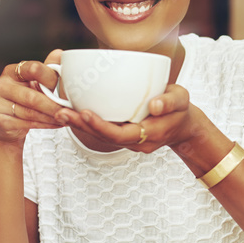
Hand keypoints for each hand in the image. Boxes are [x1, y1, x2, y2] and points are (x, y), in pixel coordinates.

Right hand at [0, 49, 81, 145]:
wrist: (7, 124)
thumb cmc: (25, 99)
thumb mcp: (36, 82)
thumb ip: (48, 69)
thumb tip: (60, 53)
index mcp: (11, 71)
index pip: (32, 69)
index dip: (51, 78)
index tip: (63, 88)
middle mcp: (0, 85)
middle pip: (31, 96)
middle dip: (53, 105)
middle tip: (69, 110)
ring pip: (30, 112)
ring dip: (51, 117)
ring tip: (66, 118)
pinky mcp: (0, 121)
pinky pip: (27, 124)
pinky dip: (45, 125)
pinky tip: (56, 124)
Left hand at [70, 84, 200, 152]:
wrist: (184, 126)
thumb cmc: (181, 110)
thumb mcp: (182, 100)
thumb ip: (170, 101)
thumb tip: (155, 104)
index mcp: (148, 135)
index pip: (120, 135)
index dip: (101, 125)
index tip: (85, 112)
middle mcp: (134, 142)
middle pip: (103, 137)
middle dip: (81, 126)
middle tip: (61, 112)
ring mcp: (127, 140)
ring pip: (100, 136)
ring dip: (79, 125)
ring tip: (60, 112)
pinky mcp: (122, 134)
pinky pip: (102, 131)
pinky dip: (86, 123)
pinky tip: (71, 112)